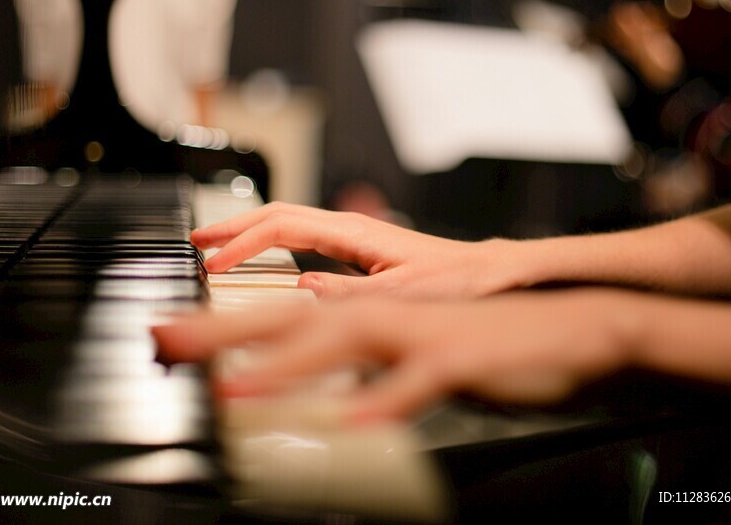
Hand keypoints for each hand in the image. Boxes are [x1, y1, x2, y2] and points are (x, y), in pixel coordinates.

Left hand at [152, 292, 633, 421]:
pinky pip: (416, 383)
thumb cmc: (485, 343)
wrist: (565, 330)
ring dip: (287, 365)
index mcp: (370, 312)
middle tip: (166, 343)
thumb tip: (323, 373)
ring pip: (343, 343)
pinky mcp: (458, 359)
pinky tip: (350, 417)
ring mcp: (420, 334)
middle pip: (292, 319)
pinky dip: (383, 398)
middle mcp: (385, 315)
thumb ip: (365, 353)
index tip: (170, 338)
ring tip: (234, 386)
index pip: (283, 314)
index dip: (222, 324)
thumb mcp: (413, 350)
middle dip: (223, 331)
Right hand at [192, 202, 518, 299]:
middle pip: (277, 213)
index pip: (283, 226)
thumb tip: (300, 291)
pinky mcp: (358, 247)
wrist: (487, 273)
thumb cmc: (456, 281)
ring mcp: (353, 234)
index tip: (215, 265)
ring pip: (288, 221)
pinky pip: (303, 237)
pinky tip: (265, 259)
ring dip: (250, 231)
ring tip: (218, 247)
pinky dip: (273, 243)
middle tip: (197, 241)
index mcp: (354, 233)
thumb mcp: (402, 296)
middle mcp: (350, 227)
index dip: (243, 244)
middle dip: (234, 226)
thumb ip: (349, 295)